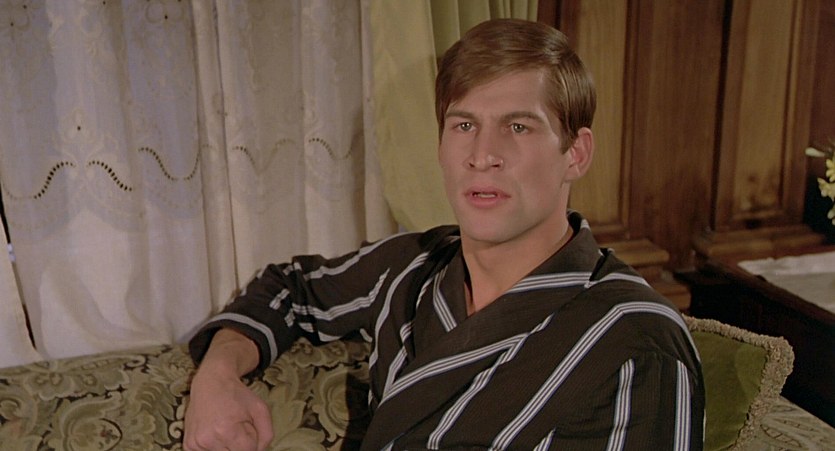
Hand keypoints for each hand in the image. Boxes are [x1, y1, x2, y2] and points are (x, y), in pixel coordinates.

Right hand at [183, 330, 273, 450]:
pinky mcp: (188, 444)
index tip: (245, 425)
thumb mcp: (260, 409)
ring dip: (226, 446)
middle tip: (235, 426)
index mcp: (226, 430)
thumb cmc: (237, 395)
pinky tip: (213, 431)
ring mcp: (195, 443)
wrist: (210, 382)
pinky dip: (214, 446)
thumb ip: (266, 435)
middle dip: (239, 444)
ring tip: (224, 427)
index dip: (251, 439)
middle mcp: (208, 439)